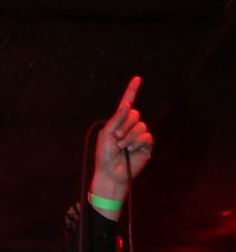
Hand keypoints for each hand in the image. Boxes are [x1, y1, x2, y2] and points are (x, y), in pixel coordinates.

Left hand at [91, 76, 153, 210]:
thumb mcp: (106, 134)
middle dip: (125, 125)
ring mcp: (138, 136)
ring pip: (140, 126)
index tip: (137, 78)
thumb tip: (128, 105)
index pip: (127, 104)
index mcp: (118, 122)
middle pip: (134, 114)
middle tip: (117, 137)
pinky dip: (137, 142)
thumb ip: (116, 119)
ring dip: (129, 136)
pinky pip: (146, 136)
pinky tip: (131, 150)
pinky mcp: (145, 146)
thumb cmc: (105, 156)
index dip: (132, 91)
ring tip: (122, 147)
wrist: (111, 173)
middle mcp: (129, 127)